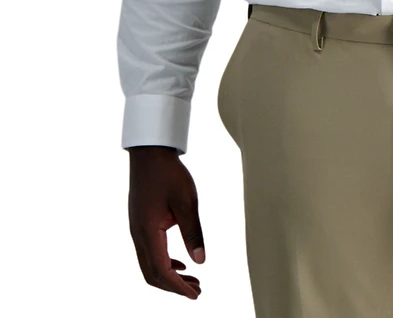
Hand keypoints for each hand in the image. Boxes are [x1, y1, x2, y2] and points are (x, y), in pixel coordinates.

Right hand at [127, 146, 205, 298]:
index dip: (178, 287)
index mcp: (148, 232)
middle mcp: (138, 235)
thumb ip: (193, 232)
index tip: (195, 294)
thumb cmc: (169, 174)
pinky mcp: (140, 224)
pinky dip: (164, 263)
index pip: (161, 271)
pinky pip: (148, 252)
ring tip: (192, 280)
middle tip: (197, 290)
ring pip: (149, 264)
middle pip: (152, 274)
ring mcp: (136, 230)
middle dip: (174, 286)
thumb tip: (200, 262)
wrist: (150, 153)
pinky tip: (180, 263)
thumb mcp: (187, 202)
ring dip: (169, 276)